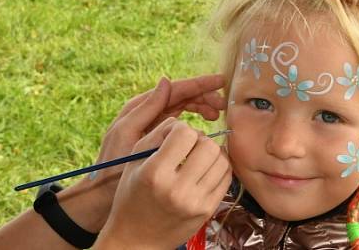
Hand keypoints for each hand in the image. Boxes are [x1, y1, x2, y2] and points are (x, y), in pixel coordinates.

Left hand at [75, 74, 224, 209]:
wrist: (101, 195)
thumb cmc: (111, 166)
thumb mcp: (127, 135)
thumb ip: (145, 108)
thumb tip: (165, 80)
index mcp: (140, 108)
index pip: (174, 89)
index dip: (198, 84)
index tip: (220, 81)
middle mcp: (147, 113)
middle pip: (181, 97)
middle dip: (203, 97)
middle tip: (223, 105)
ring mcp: (153, 126)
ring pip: (183, 109)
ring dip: (201, 108)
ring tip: (217, 115)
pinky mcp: (157, 140)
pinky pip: (179, 125)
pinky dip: (193, 124)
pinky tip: (204, 130)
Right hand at [96, 119, 231, 248]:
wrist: (137, 239)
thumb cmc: (132, 196)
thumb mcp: (134, 161)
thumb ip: (156, 135)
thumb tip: (181, 121)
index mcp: (155, 173)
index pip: (185, 133)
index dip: (181, 129)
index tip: (174, 137)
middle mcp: (177, 189)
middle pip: (208, 145)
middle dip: (200, 139)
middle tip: (189, 146)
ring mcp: (196, 202)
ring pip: (222, 160)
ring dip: (212, 152)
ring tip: (197, 157)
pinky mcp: (207, 211)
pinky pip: (226, 177)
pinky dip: (219, 167)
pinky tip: (205, 169)